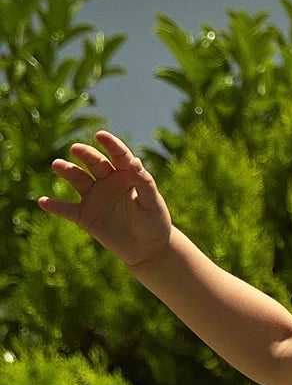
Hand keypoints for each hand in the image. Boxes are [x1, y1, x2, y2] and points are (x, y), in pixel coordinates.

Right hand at [39, 132, 172, 268]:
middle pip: (94, 162)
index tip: (101, 135)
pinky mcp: (85, 215)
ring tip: (57, 165)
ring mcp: (94, 197)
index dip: (110, 144)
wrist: (148, 250)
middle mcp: (107, 181)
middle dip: (85, 154)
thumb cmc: (154, 223)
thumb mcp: (152, 203)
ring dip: (67, 171)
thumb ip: (144, 183)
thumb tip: (135, 160)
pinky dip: (55, 206)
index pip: (118, 155)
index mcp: (126, 175)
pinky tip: (43, 201)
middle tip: (77, 149)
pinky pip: (66, 209)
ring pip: (77, 179)